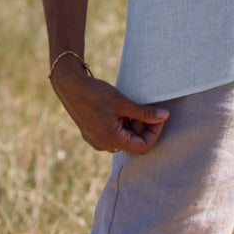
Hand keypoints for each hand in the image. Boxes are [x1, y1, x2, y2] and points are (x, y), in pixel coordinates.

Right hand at [51, 58, 168, 153]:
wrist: (69, 85)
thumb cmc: (95, 93)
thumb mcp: (122, 102)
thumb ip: (144, 113)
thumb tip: (164, 117)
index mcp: (112, 140)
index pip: (143, 147)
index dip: (154, 133)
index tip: (158, 117)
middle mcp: (104, 145)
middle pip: (134, 143)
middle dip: (143, 127)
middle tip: (145, 108)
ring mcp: (97, 140)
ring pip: (124, 138)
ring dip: (133, 125)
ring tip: (130, 106)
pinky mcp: (93, 134)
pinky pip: (113, 134)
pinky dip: (122, 124)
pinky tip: (120, 109)